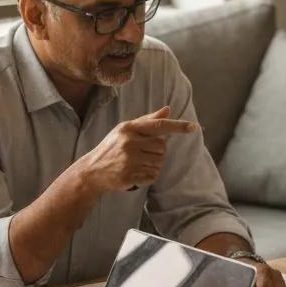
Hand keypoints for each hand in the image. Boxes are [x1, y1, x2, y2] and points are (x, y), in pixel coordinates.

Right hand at [73, 106, 196, 195]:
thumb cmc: (112, 147)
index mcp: (129, 128)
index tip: (193, 127)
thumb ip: (148, 120)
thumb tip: (167, 109)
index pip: (158, 125)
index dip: (177, 126)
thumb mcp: (126, 130)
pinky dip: (148, 176)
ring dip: (153, 165)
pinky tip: (136, 173)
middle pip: (162, 147)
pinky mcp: (129, 175)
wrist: (92, 171)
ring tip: (138, 164)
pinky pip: (153, 176)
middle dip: (157, 152)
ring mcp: (129, 160)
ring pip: (159, 162)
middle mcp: (129, 142)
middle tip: (142, 154)